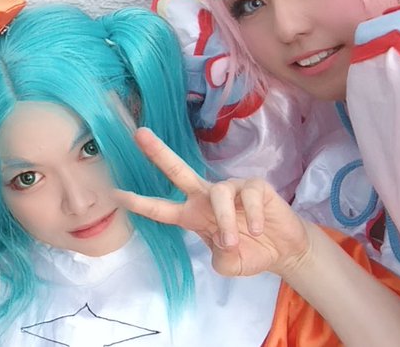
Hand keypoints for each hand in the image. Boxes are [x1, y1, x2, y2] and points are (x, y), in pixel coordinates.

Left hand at [116, 127, 310, 277]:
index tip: (115, 193)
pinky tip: (259, 229)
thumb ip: (221, 259)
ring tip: (232, 242)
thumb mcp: (229, 264)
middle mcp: (206, 196)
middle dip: (158, 152)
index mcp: (192, 215)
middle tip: (138, 134)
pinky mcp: (253, 186)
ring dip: (225, 222)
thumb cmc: (250, 252)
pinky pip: (246, 197)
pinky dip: (251, 217)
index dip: (139, 201)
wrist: (284, 250)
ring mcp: (229, 188)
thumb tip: (222, 245)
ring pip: (218, 195)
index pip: (161, 207)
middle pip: (177, 169)